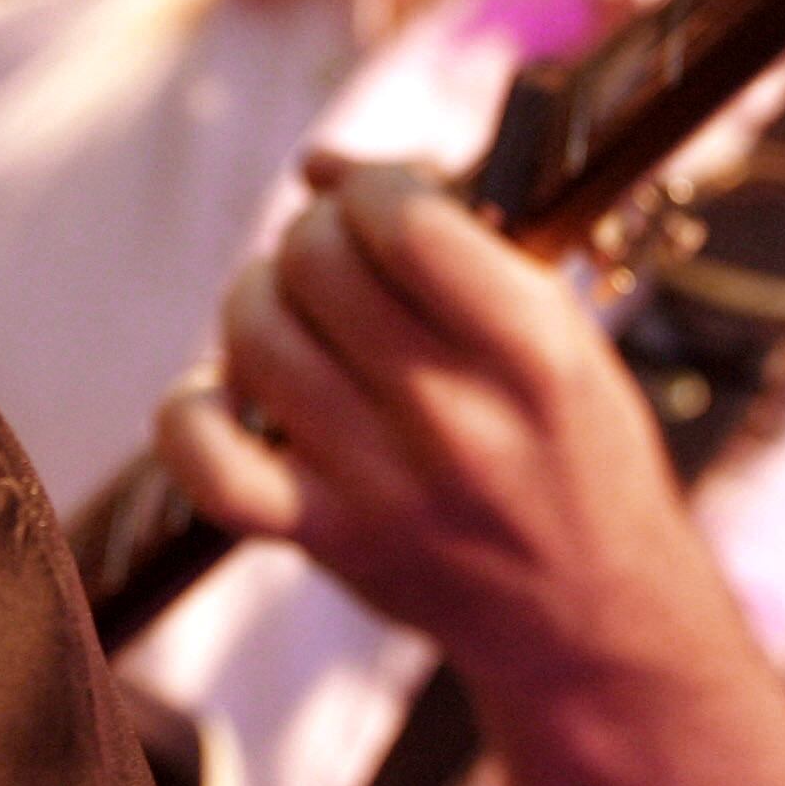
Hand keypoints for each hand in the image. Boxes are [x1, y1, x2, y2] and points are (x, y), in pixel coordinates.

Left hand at [152, 155, 740, 696]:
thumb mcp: (562, 330)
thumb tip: (317, 165)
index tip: (384, 202)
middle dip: (315, 237)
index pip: (403, 219)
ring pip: (254, 336)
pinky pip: (206, 461)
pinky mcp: (327, 541)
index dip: (372, 187)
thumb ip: (454, 236)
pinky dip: (191, 412)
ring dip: (258, 304)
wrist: (594, 621)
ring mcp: (384, 487)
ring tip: (295, 319)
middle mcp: (457, 421)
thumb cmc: (573, 447)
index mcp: (535, 353)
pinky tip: (227, 394)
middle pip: (313, 263)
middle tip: (338, 263)